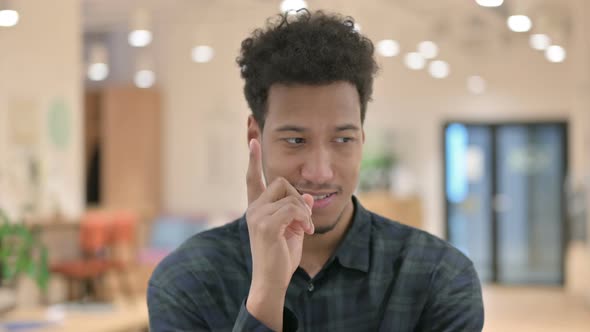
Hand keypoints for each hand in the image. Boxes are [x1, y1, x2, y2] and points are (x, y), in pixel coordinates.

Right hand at [245, 139, 313, 329]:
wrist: (272, 281)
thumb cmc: (281, 257)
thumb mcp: (294, 230)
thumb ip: (298, 212)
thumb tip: (310, 197)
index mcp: (257, 208)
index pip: (252, 179)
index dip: (253, 159)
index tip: (253, 139)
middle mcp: (254, 209)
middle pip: (282, 183)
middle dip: (299, 198)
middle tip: (303, 220)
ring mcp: (257, 216)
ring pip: (291, 196)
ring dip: (304, 212)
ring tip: (304, 229)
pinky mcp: (266, 225)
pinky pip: (294, 208)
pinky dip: (304, 219)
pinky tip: (304, 232)